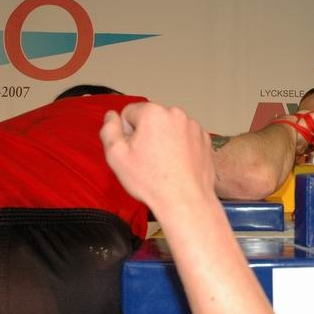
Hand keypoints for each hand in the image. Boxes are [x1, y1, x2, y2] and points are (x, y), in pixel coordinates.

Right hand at [100, 102, 215, 221]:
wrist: (185, 201)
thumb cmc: (151, 181)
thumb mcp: (116, 156)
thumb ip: (109, 130)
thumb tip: (111, 116)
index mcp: (153, 113)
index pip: (129, 113)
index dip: (126, 133)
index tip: (133, 150)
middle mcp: (176, 114)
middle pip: (150, 119)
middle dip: (146, 134)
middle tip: (147, 160)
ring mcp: (193, 126)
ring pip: (168, 128)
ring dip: (163, 140)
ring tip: (163, 164)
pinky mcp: (204, 139)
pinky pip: (184, 137)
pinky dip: (179, 147)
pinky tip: (177, 165)